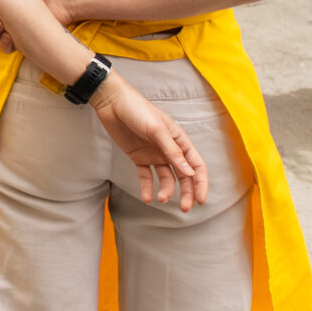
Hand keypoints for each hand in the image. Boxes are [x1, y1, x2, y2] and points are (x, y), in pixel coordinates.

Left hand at [91, 72, 208, 209]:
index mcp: (179, 141)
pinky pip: (145, 176)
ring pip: (166, 178)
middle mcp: (169, 149)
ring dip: (166, 190)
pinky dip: (147, 187)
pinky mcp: (138, 156)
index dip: (200, 183)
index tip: (200, 200)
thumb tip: (189, 173)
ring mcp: (154, 154)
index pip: (196, 166)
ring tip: (159, 199)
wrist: (111, 102)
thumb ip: (172, 151)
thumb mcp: (157, 129)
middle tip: (184, 208)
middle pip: (183, 176)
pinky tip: (147, 198)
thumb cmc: (137, 109)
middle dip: (186, 193)